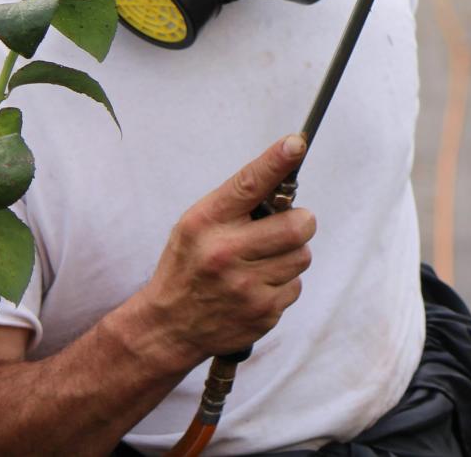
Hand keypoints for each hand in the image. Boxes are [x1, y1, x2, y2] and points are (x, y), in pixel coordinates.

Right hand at [131, 134, 315, 367]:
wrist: (169, 327)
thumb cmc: (188, 266)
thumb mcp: (196, 225)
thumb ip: (236, 203)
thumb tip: (284, 175)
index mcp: (207, 223)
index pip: (248, 184)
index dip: (276, 161)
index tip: (296, 144)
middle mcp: (226, 253)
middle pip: (298, 225)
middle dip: (300, 222)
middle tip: (286, 226)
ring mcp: (246, 287)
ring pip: (302, 256)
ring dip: (290, 255)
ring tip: (262, 262)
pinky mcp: (262, 312)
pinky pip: (296, 286)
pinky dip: (283, 284)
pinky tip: (257, 287)